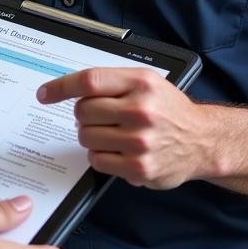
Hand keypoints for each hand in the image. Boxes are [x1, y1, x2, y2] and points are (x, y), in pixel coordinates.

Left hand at [36, 67, 212, 189]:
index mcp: (140, 83)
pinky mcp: (139, 167)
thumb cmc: (169, 109)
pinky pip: (97, 161)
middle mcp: (141, 110)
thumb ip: (112, 82)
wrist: (202, 140)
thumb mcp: (146, 82)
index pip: (89, 81)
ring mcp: (140, 140)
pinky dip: (100, 157)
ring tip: (111, 134)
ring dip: (91, 136)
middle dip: (83, 115)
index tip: (45, 93)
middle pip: (83, 111)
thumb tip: (69, 88)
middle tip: (99, 117)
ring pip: (86, 137)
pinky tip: (117, 151)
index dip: (61, 87)